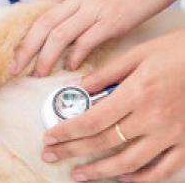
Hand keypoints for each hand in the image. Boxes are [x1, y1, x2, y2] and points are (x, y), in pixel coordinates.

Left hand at [12, 0, 184, 76]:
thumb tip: (63, 7)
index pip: (38, 6)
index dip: (22, 25)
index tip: (13, 42)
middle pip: (41, 24)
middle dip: (25, 48)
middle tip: (14, 66)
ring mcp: (94, 9)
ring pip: (58, 35)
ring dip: (45, 58)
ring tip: (38, 73)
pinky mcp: (112, 21)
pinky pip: (86, 41)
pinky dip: (74, 56)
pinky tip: (70, 66)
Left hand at [42, 30, 184, 181]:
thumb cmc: (177, 52)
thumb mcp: (139, 54)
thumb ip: (107, 73)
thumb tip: (80, 87)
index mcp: (137, 93)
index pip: (93, 120)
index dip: (67, 132)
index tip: (49, 137)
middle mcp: (152, 118)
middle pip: (104, 142)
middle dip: (72, 151)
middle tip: (50, 155)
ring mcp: (171, 134)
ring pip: (130, 163)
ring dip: (100, 172)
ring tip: (78, 175)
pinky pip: (163, 169)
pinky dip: (142, 178)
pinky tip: (123, 178)